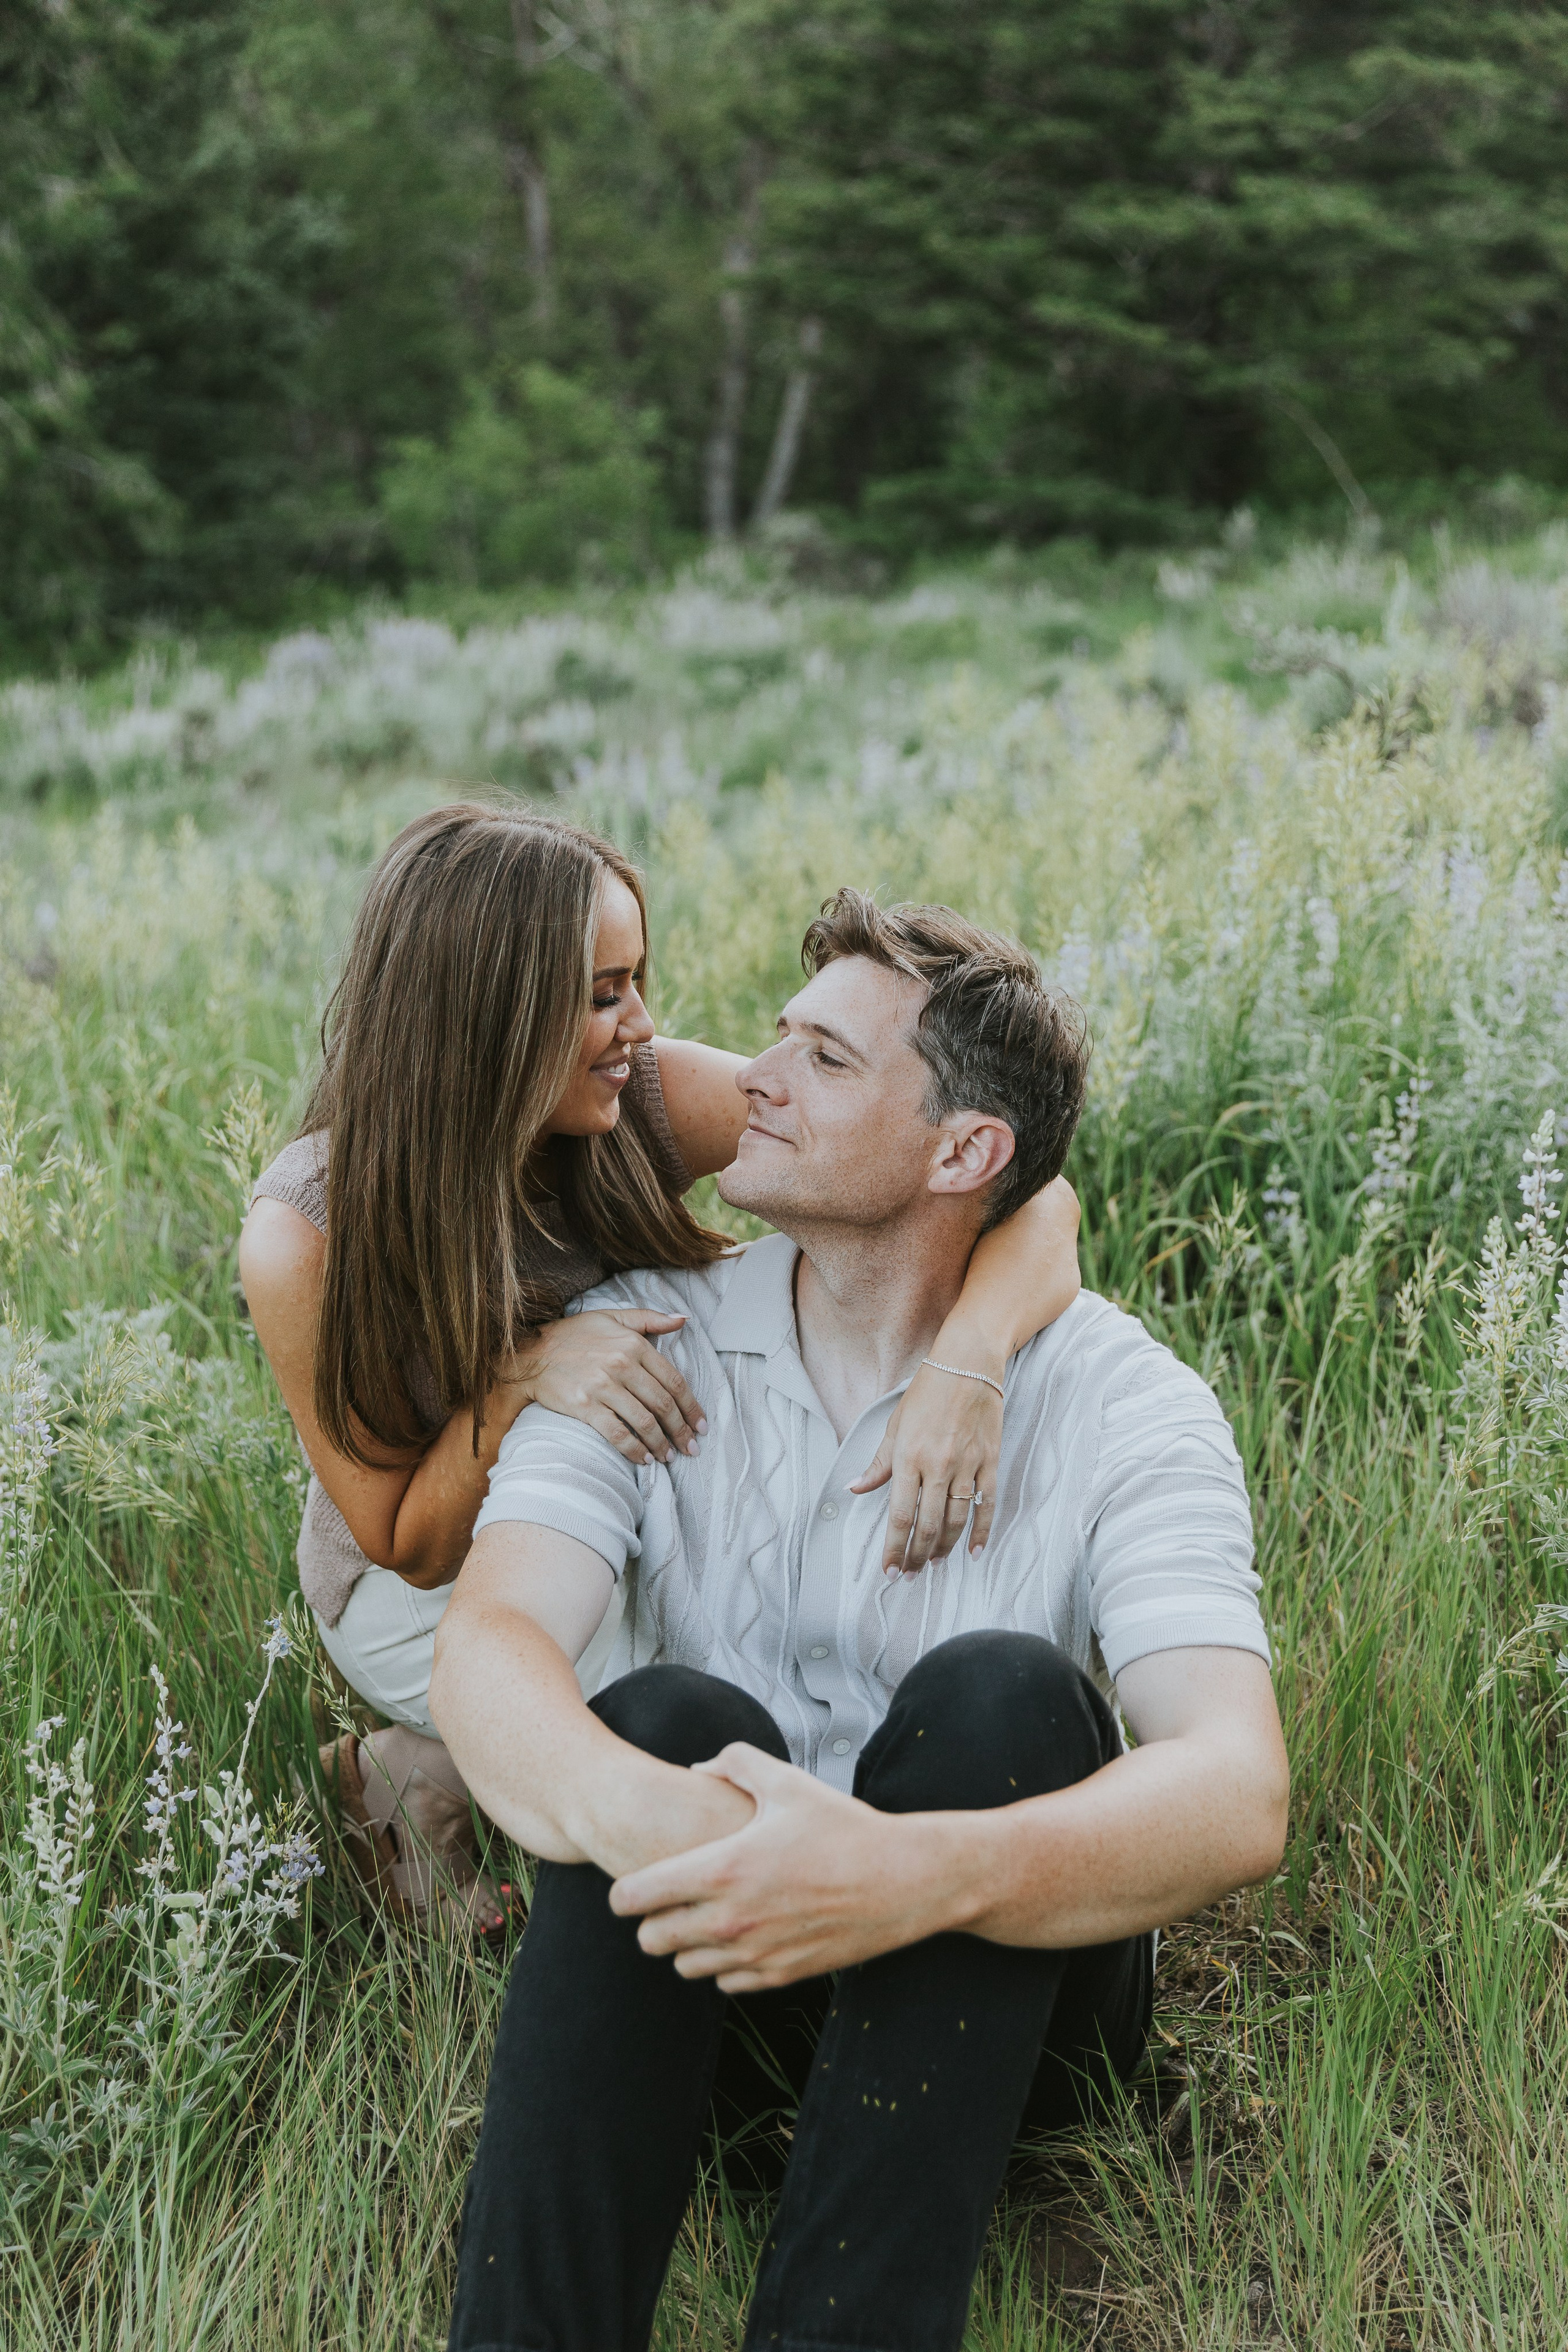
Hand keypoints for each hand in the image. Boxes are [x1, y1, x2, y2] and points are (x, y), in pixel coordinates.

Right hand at [511, 1309, 705, 1466]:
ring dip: (661, 1444)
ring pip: (644, 1421)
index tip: (700, 1425)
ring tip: (669, 1456)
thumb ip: (650, 1319)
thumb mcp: (613, 1317)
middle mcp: (621, 1364)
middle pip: (662, 1404)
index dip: (691, 1406)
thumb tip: (683, 1319)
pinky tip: (644, 1459)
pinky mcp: (584, 1406)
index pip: (673, 1381)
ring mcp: (602, 1386)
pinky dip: (634, 1449)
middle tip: (691, 1448)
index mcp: (633, 1344)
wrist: (531, 1352)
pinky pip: (617, 1433)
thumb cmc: (574, 1334)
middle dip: (681, 1430)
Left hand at [609, 1742, 960, 1991]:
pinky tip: (742, 1933)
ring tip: (707, 1914)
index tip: (634, 1881)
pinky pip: (724, 1983)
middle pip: (651, 1940)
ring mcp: (755, 1954)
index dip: (624, 1891)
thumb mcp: (788, 1781)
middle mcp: (731, 1921)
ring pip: (684, 1966)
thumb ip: (734, 1763)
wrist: (903, 1881)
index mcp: (723, 1870)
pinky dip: (723, 1963)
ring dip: (686, 1944)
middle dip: (651, 1920)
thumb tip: (698, 1768)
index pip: (636, 1897)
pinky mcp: (780, 1976)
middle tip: (671, 1897)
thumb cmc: (844, 1827)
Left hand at [851, 1353, 1000, 1571]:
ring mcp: (967, 1465)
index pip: (898, 1514)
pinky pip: (986, 1505)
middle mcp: (938, 1465)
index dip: (893, 1547)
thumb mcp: (894, 1424)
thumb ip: (878, 1463)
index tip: (888, 1571)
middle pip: (927, 1525)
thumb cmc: (926, 1391)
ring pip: (956, 1520)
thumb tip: (854, 1489)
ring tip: (932, 1564)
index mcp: (908, 1456)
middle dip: (915, 1556)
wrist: (968, 1362)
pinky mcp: (990, 1461)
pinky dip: (980, 1532)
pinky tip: (973, 1552)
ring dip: (944, 1548)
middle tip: (908, 1575)